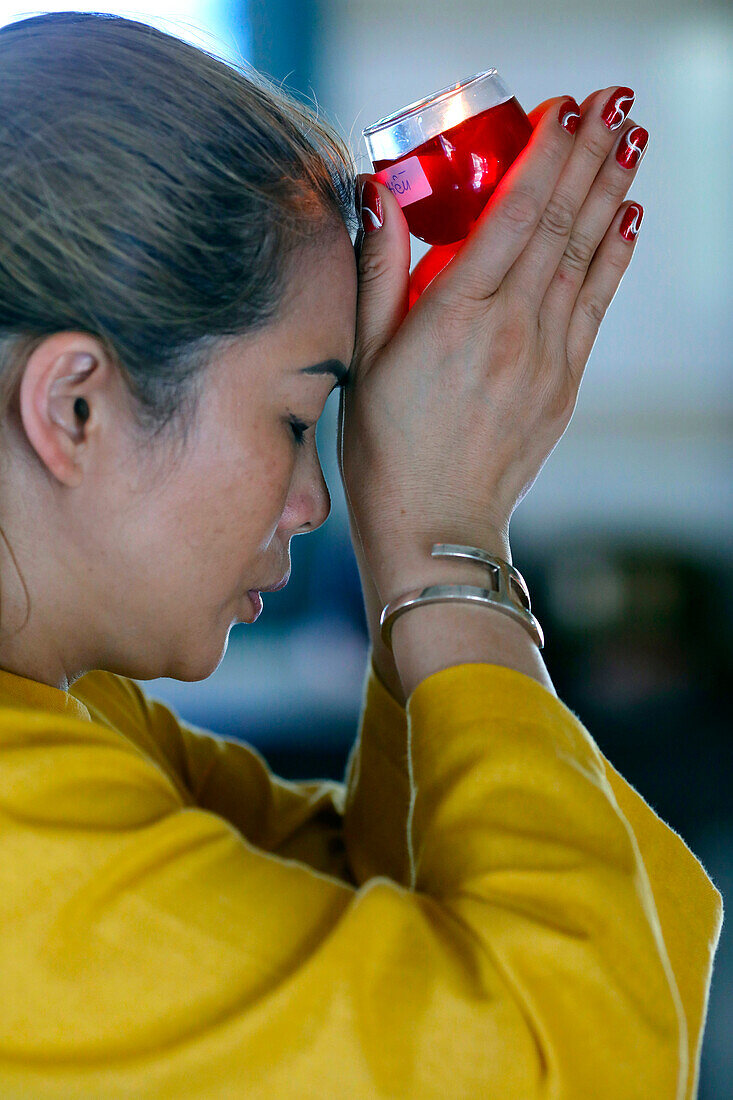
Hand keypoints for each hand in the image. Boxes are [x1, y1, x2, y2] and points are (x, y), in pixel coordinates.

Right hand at [339, 86, 646, 603]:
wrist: (434, 526)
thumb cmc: (386, 448)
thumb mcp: (361, 358)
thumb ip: (376, 271)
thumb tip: (377, 194)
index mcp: (452, 317)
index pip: (512, 215)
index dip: (544, 155)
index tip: (565, 109)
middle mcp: (509, 330)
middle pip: (559, 224)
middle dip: (589, 155)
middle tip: (615, 102)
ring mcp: (544, 358)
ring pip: (585, 258)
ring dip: (609, 193)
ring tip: (630, 141)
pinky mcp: (563, 385)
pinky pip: (596, 305)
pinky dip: (614, 258)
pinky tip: (626, 220)